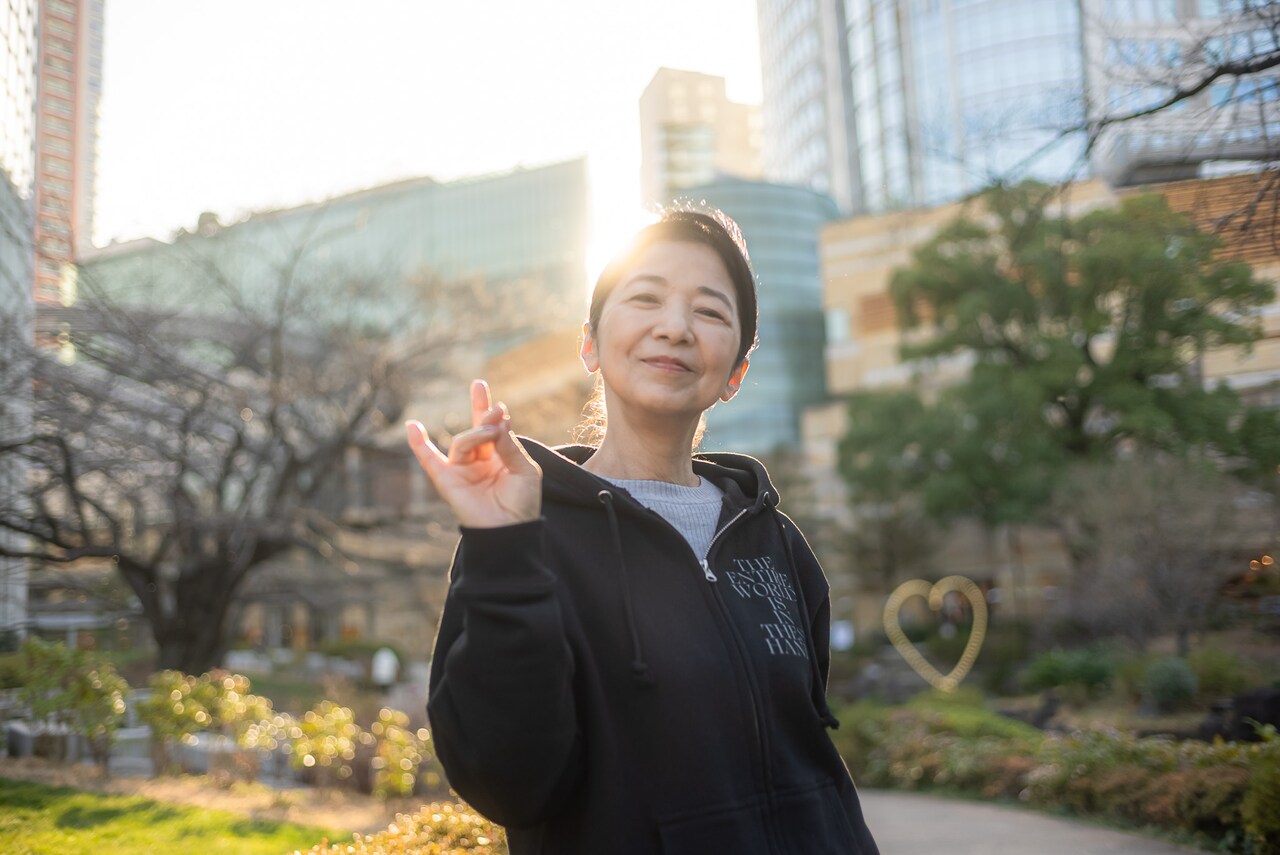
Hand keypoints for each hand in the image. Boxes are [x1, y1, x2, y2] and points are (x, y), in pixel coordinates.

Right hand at [406, 379, 541, 527]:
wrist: (512, 531)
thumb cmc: (523, 503)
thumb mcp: (524, 469)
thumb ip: (509, 445)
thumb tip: (499, 418)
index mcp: (499, 457)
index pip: (491, 428)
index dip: (486, 408)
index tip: (484, 389)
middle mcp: (479, 462)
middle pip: (475, 430)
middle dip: (482, 413)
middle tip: (489, 399)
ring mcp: (462, 470)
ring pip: (463, 442)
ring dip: (478, 432)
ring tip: (492, 431)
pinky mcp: (448, 481)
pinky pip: (430, 460)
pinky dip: (419, 445)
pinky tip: (412, 426)